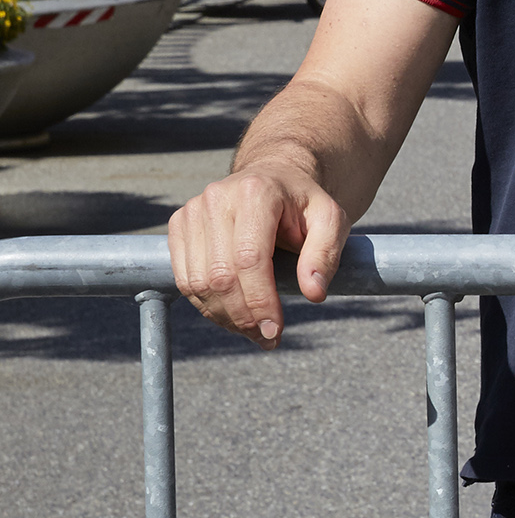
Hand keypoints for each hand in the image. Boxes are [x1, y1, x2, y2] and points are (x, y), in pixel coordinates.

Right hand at [169, 163, 349, 345]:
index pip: (249, 259)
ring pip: (197, 282)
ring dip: (224, 317)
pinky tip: (232, 316)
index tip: (275, 330)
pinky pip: (185, 278)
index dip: (260, 301)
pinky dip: (207, 305)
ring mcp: (192, 212)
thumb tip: (314, 294)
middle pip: (220, 275)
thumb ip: (325, 255)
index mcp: (256, 193)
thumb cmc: (304, 204)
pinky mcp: (178, 226)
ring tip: (252, 332)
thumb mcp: (331, 221)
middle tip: (267, 339)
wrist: (274, 178)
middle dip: (243, 316)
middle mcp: (217, 199)